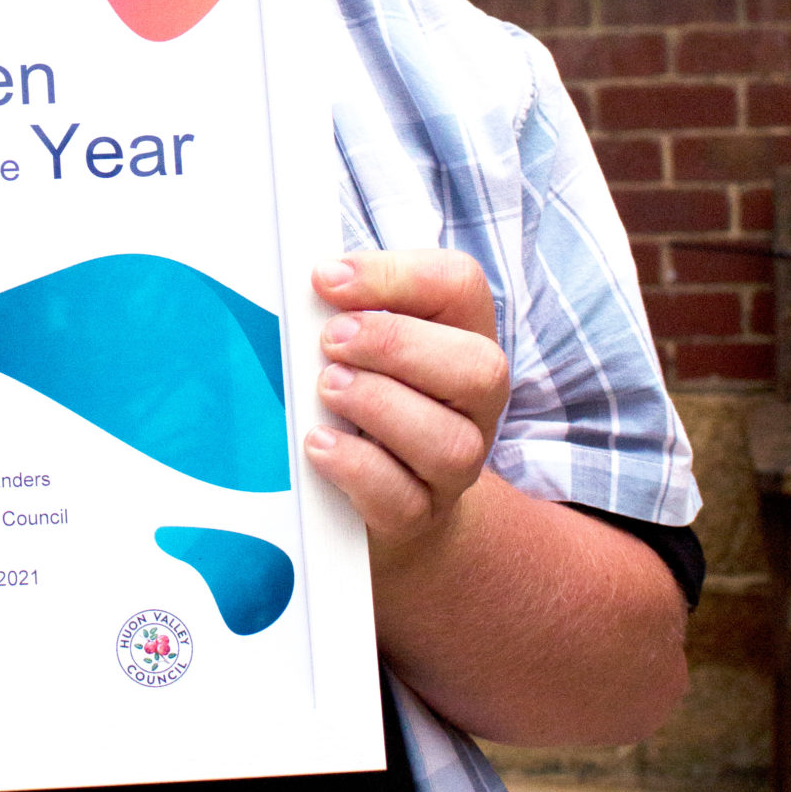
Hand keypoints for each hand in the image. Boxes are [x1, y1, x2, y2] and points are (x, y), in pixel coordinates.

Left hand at [302, 249, 508, 559]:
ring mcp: (456, 465)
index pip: (461, 286)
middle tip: (331, 340)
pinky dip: (356, 467)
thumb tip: (311, 283)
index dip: (397, 276)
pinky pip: (403, 498)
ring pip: (450, 442)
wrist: (383, 499)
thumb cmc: (367, 400)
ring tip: (327, 389)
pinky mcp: (420, 515)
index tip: (326, 279)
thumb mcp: (363, 346)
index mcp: (463, 337)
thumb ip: (346, 311)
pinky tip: (319, 443)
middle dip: (395, 344)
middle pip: (479, 367)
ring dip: (379, 405)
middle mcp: (474, 403)